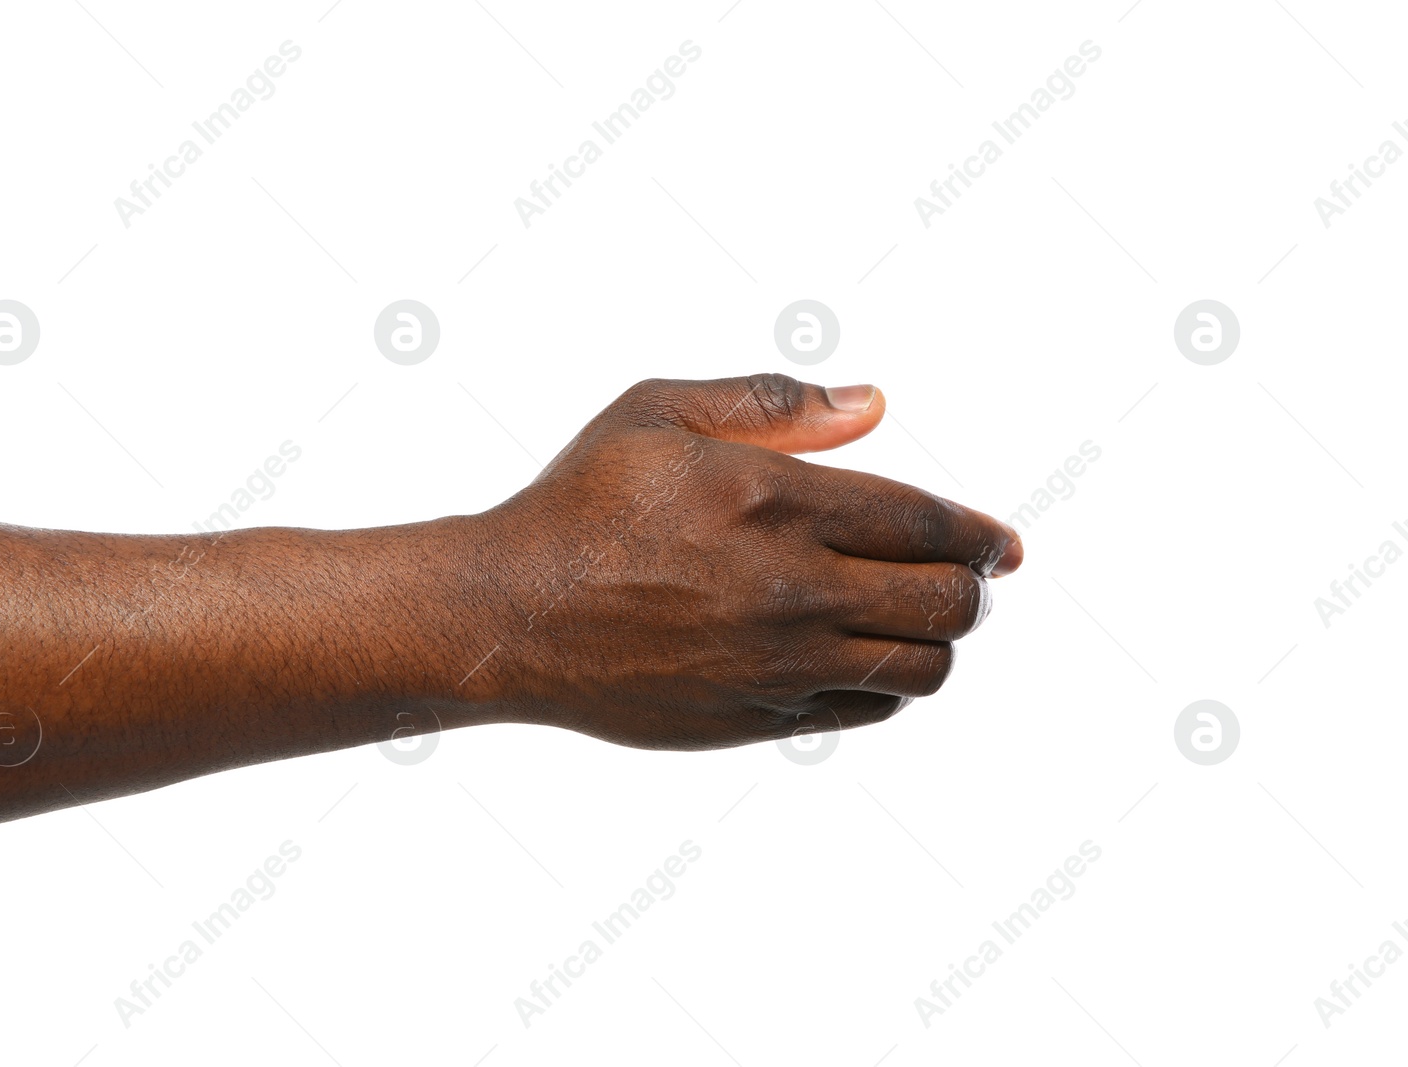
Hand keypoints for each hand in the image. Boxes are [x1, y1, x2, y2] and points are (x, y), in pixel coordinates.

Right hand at [464, 374, 1022, 749]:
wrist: (510, 615)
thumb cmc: (579, 504)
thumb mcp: (659, 413)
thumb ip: (772, 403)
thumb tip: (872, 403)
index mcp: (780, 502)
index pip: (930, 525)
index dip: (982, 535)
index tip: (1004, 544)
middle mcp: (795, 589)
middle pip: (946, 602)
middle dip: (973, 588)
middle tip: (967, 578)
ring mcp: (780, 663)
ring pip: (920, 667)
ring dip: (940, 642)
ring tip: (921, 621)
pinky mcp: (758, 718)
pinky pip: (865, 709)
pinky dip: (889, 685)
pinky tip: (867, 659)